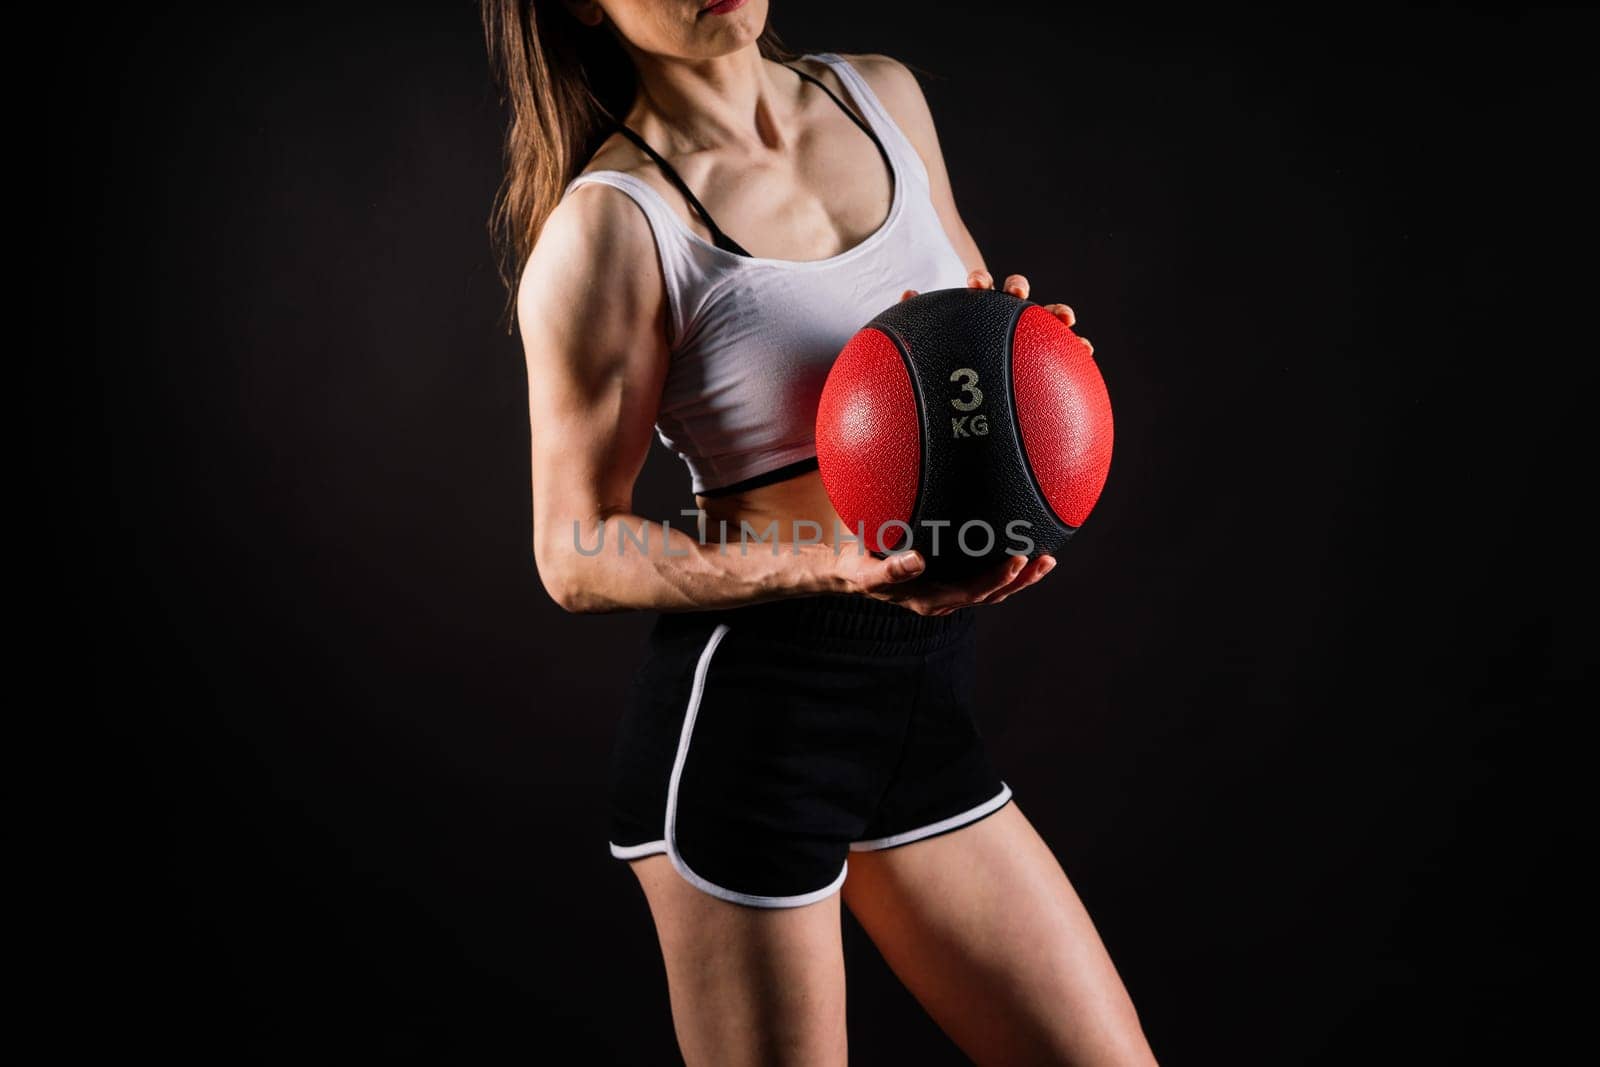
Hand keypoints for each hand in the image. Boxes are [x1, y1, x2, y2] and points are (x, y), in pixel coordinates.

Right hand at [837, 548, 1056, 615]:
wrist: (850, 573)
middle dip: (1020, 580)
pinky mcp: (950, 581)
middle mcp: (944, 600)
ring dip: (1021, 578)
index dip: (997, 579)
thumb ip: (890, 569)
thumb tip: (917, 560)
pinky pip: (984, 578)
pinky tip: (1023, 550)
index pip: (972, 593)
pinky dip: (1006, 570)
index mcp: (929, 600)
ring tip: (1047, 560)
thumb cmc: (859, 568)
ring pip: (992, 591)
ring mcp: (949, 592)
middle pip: (991, 595)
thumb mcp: (866, 570)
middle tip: (1045, 558)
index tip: (1017, 558)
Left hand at [902, 268, 1092, 354]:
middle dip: (1017, 287)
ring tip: (1067, 319)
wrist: (963, 392)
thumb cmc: (946, 364)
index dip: (978, 280)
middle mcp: (1002, 315)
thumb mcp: (928, 346)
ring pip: (1044, 317)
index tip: (974, 283)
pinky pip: (1062, 350)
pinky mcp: (1043, 354)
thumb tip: (908, 296)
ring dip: (1056, 312)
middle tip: (1017, 293)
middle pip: (1013, 293)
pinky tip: (1086, 353)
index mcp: (975, 309)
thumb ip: (916, 322)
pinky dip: (1076, 347)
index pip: (978, 286)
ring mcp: (1025, 333)